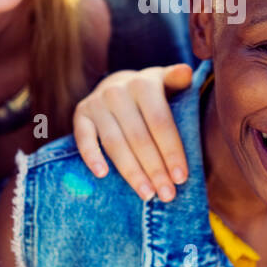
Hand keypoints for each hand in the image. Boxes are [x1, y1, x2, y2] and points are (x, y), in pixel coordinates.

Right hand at [72, 64, 193, 200]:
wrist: (118, 84)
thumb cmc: (151, 93)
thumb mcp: (166, 82)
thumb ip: (177, 80)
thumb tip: (186, 72)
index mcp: (144, 83)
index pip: (160, 122)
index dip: (171, 151)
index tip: (181, 178)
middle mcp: (118, 91)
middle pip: (139, 137)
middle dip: (155, 169)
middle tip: (167, 195)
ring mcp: (97, 103)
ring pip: (115, 143)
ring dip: (131, 172)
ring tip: (147, 194)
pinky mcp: (80, 114)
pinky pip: (83, 139)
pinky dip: (91, 157)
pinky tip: (103, 175)